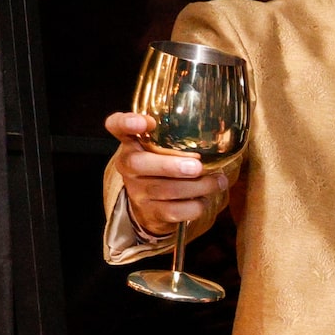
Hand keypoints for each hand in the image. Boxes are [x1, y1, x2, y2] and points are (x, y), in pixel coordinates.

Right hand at [107, 111, 229, 239]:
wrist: (151, 209)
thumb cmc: (162, 170)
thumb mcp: (161, 150)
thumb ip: (174, 139)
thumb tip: (214, 136)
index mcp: (130, 144)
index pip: (116, 126)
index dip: (126, 123)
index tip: (145, 122)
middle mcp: (128, 167)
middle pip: (139, 164)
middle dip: (170, 165)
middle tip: (197, 166)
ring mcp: (137, 192)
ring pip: (166, 189)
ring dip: (198, 186)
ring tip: (218, 181)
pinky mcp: (151, 213)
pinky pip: (176, 211)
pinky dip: (196, 205)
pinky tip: (204, 198)